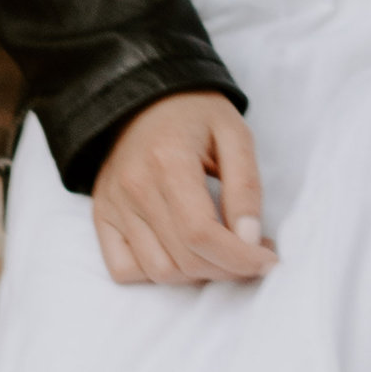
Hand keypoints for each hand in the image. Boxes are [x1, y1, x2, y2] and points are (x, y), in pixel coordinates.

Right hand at [92, 90, 276, 287]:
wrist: (142, 97)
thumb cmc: (194, 113)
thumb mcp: (234, 134)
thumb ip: (245, 186)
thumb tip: (250, 239)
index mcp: (168, 162)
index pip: (202, 235)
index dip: (241, 259)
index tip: (268, 260)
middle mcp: (134, 188)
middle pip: (185, 260)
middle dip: (229, 269)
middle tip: (253, 253)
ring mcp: (113, 205)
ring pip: (159, 272)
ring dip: (198, 275)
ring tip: (220, 253)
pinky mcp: (101, 216)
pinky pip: (123, 269)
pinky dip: (156, 274)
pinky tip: (180, 253)